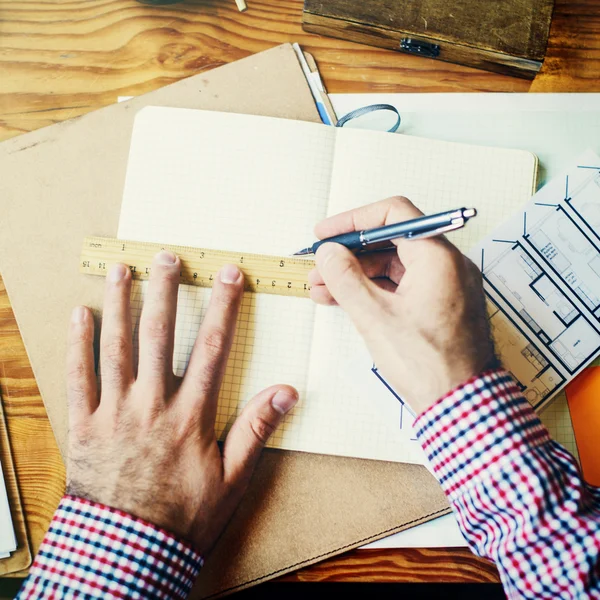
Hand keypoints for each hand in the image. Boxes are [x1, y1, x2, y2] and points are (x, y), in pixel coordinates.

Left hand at [66, 251, 297, 554]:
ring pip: (115, 347)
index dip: (224, 306)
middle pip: (159, 335)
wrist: (129, 552)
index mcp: (190, 414)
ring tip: (120, 270)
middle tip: (166, 257)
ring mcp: (114, 411)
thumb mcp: (232, 478)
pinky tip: (80, 314)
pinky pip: (78, 377)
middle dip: (165, 291)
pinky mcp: (84, 424)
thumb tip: (286, 392)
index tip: (229, 275)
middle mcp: (151, 404)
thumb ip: (256, 430)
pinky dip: (78, 343)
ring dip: (119, 304)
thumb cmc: (184, 515)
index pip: (213, 347)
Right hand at [309, 197, 497, 414]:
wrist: (462, 406)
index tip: (326, 234)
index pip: (393, 215)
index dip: (353, 221)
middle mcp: (447, 265)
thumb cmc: (429, 364)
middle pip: (390, 242)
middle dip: (349, 254)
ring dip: (356, 274)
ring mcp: (445, 287)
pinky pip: (402, 287)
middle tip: (319, 266)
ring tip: (322, 288)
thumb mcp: (375, 317)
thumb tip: (329, 253)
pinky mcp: (440, 307)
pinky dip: (373, 291)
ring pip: (393, 267)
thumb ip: (346, 278)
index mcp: (438, 257)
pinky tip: (344, 301)